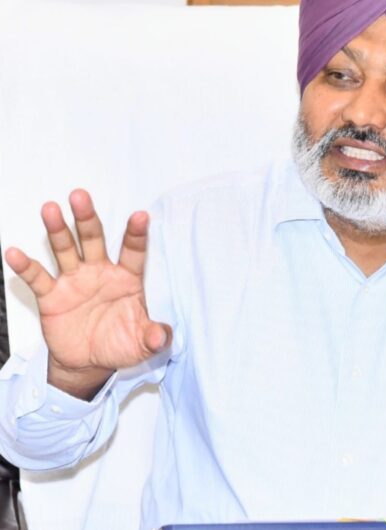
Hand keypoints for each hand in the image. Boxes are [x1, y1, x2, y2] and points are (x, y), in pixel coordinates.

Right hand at [4, 190, 170, 399]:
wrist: (90, 362)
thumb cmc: (120, 345)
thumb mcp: (142, 343)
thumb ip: (154, 337)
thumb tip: (161, 336)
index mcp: (126, 279)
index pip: (133, 252)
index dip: (136, 234)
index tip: (141, 215)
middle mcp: (100, 273)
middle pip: (94, 239)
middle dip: (87, 218)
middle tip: (81, 195)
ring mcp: (75, 281)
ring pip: (65, 250)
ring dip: (58, 230)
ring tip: (51, 209)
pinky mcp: (52, 296)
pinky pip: (38, 278)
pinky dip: (26, 266)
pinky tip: (15, 252)